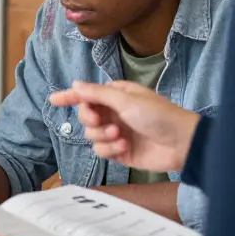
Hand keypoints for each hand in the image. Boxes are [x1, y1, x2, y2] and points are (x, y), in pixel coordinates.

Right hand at [49, 81, 199, 171]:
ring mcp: (117, 132)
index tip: (52, 100)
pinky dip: (110, 149)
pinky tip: (124, 147)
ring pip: (91, 135)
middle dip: (90, 119)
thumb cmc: (159, 115)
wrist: (182, 143)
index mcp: (116, 96)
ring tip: (120, 136)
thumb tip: (76, 84)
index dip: (69, 96)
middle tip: (100, 120)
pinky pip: (101, 150)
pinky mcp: (120, 151)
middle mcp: (114, 113)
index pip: (87, 94)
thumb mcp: (126, 100)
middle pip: (85, 116)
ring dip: (102, 135)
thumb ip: (97, 93)